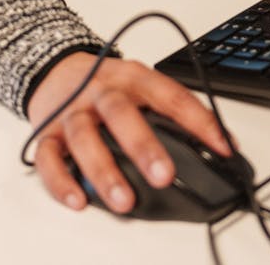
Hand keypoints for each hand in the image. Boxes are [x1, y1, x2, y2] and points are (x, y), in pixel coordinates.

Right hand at [27, 52, 230, 212]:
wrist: (57, 68)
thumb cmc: (107, 83)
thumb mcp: (140, 85)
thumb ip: (169, 110)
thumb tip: (214, 143)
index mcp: (133, 77)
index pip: (171, 95)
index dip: (199, 120)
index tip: (222, 146)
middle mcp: (102, 91)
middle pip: (121, 113)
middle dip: (143, 146)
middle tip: (164, 175)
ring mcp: (73, 111)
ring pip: (85, 138)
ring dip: (105, 171)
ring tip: (123, 200)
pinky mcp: (47, 132)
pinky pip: (48, 157)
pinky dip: (61, 181)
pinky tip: (79, 200)